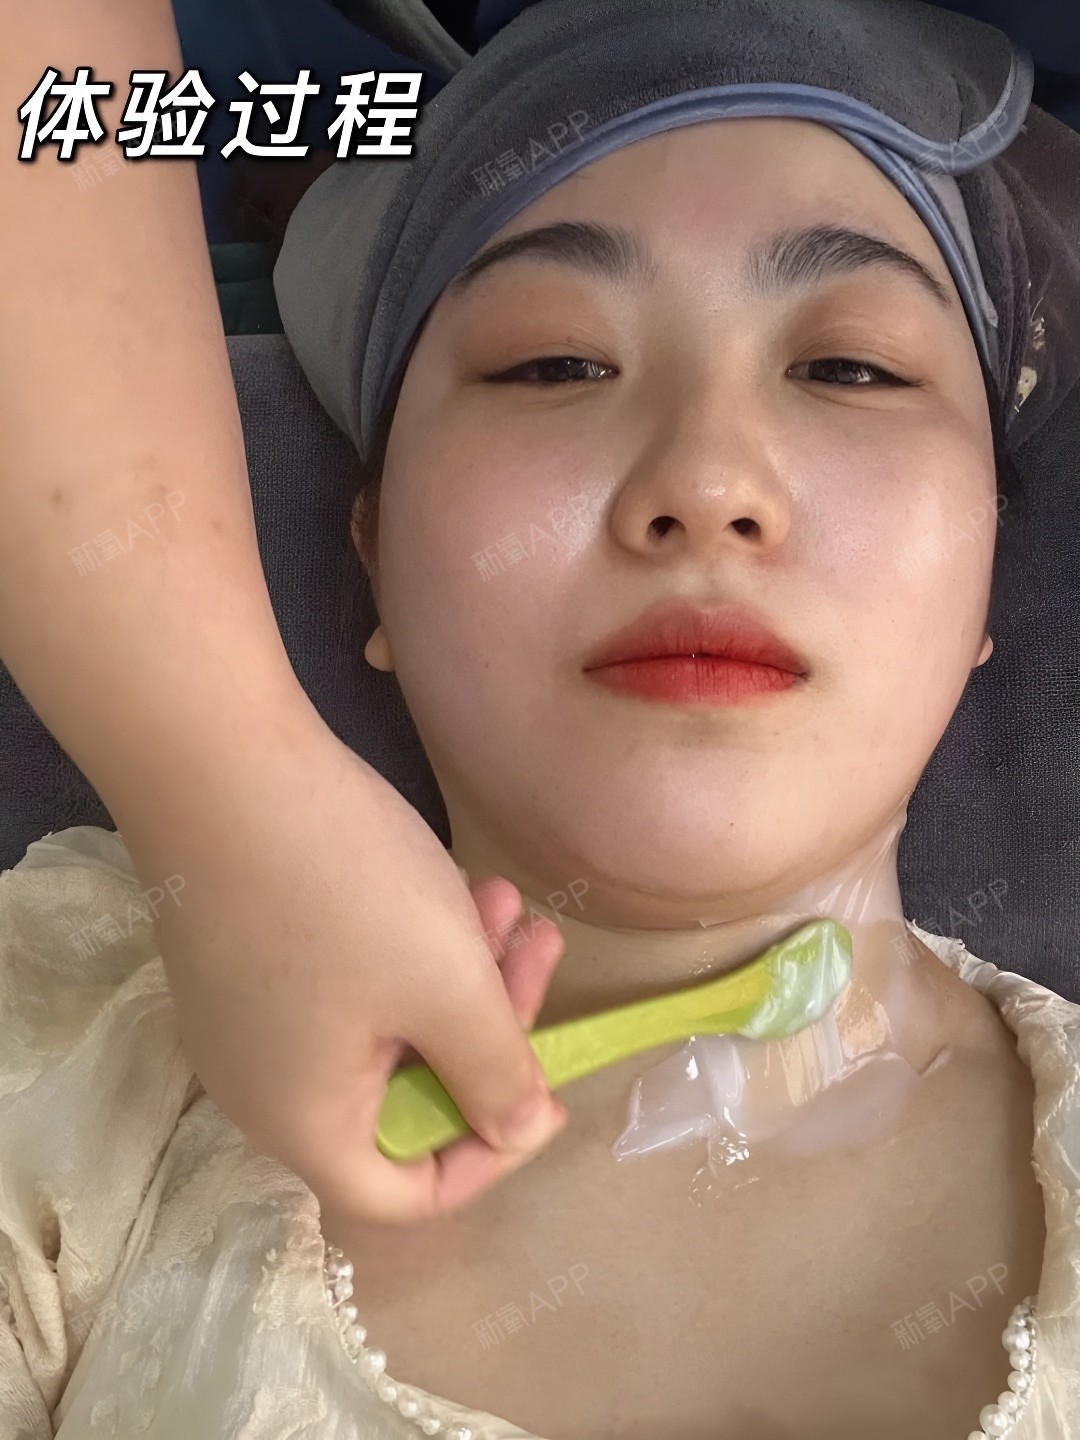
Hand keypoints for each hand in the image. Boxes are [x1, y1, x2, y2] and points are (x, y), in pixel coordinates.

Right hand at [115, 717, 567, 1224]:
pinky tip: (455, 882)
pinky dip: (410, 945)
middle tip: (538, 950)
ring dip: (459, 970)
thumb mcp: (449, 988)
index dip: (488, 1157)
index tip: (544, 1086)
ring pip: (386, 1026)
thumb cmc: (346, 892)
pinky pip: (348, 981)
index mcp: (302, 1123)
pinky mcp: (250, 952)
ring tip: (509, 901)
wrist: (220, 763)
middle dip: (489, 1028)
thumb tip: (518, 1133)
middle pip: (405, 1098)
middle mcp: (265, 1085)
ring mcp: (250, 1014)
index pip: (403, 1196)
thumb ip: (497, 1074)